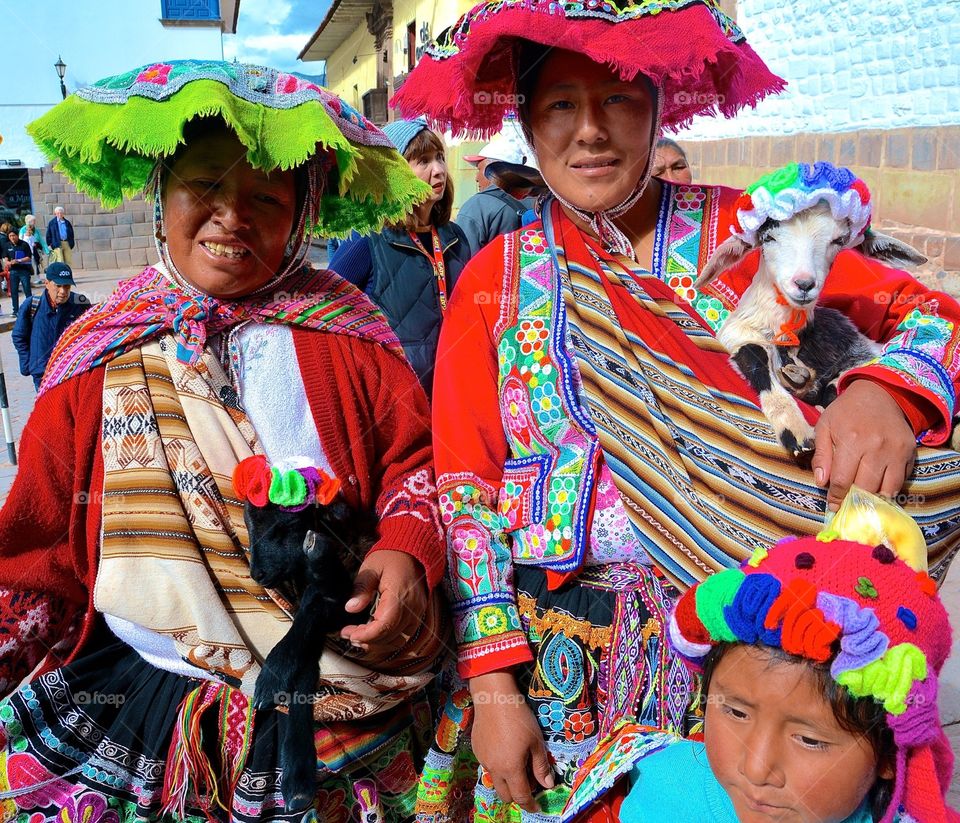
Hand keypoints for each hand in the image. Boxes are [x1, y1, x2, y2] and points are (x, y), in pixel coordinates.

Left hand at [339, 549, 427, 654]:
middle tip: (348, 633)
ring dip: (378, 642)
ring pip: (398, 640)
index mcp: (400, 595)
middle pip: (390, 636)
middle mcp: (412, 608)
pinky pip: (404, 634)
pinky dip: (388, 638)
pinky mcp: (417, 614)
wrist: (412, 551)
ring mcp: (417, 612)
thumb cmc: (391, 557)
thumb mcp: (371, 567)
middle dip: (367, 640)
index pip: (384, 626)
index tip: (347, 632)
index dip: (365, 635)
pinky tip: (374, 633)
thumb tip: (350, 608)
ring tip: (359, 635)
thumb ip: (361, 587)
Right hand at [469, 671, 554, 811]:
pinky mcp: (477, 750)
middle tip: (529, 782)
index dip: (530, 805)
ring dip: (506, 781)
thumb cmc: (519, 718)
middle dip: (517, 795)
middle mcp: (494, 769)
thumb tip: (548, 785)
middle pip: (505, 795)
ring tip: (517, 763)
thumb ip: (541, 766)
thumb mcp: (536, 742)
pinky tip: (504, 750)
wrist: (494, 698)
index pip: (521, 797)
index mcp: (511, 769)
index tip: (537, 807)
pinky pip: (488, 766)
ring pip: (495, 781)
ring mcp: (483, 760)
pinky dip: (498, 767)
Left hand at [812, 380, 915, 510]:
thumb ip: (821, 456)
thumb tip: (822, 482)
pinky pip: (902, 480)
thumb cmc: (845, 412)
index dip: (837, 497)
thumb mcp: (824, 427)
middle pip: (866, 489)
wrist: (878, 393)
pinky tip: (878, 486)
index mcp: (852, 441)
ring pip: (888, 489)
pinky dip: (890, 488)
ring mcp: (896, 451)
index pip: (843, 481)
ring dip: (874, 499)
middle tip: (848, 506)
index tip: (833, 506)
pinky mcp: (910, 453)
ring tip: (864, 501)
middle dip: (855, 501)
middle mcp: (877, 448)